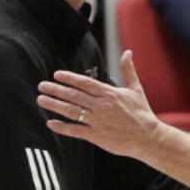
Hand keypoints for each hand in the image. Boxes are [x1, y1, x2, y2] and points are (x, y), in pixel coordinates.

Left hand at [39, 51, 160, 156]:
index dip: (69, 78)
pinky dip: (62, 127)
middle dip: (56, 89)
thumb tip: (128, 52)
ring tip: (41, 100)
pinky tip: (50, 123)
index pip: (85, 83)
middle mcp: (101, 106)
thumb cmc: (142, 113)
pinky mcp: (97, 136)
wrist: (148, 137)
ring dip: (54, 105)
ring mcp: (98, 121)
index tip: (56, 74)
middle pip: (74, 95)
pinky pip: (76, 131)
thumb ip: (129, 70)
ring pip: (71, 111)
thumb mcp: (136, 89)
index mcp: (109, 94)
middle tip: (41, 85)